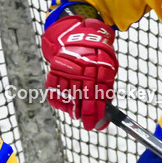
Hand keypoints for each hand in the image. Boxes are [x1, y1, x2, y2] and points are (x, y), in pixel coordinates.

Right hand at [42, 15, 117, 130]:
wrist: (79, 36)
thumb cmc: (97, 56)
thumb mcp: (107, 67)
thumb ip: (105, 87)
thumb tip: (105, 109)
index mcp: (99, 68)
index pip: (98, 95)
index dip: (97, 112)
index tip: (98, 124)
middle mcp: (83, 69)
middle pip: (83, 97)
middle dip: (86, 114)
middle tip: (88, 125)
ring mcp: (67, 69)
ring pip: (68, 95)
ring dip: (72, 109)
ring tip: (76, 115)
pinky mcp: (55, 69)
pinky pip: (54, 90)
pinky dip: (58, 101)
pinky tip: (65, 107)